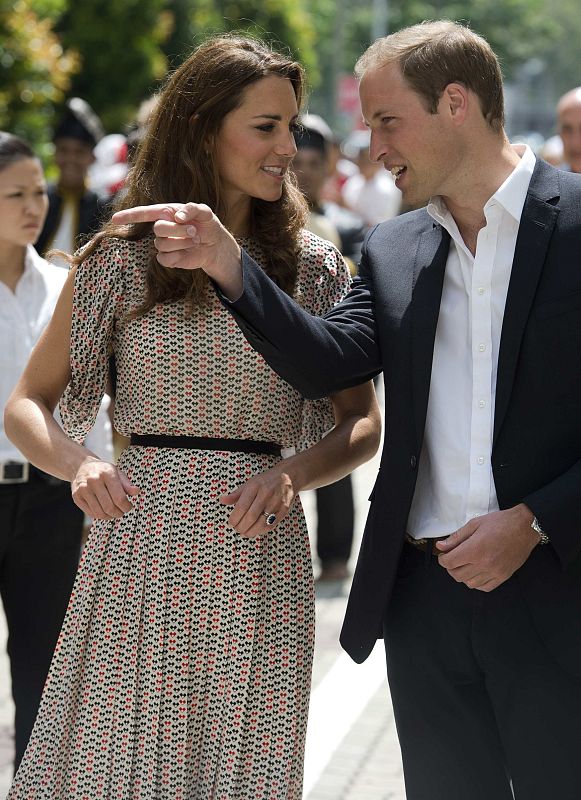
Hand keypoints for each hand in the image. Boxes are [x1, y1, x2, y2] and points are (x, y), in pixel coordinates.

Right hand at [71, 457, 139, 519]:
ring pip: (100, 513)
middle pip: (109, 507)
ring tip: (114, 513)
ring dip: (110, 517)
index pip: (119, 498)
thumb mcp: (117, 472)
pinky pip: (91, 514)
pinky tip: (104, 511)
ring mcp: (83, 489)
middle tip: (122, 512)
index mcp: (107, 473)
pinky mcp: (76, 497)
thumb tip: (137, 492)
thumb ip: (127, 484)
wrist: (81, 467)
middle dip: (119, 513)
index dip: (126, 507)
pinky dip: (100, 516)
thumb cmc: (103, 471)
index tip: (129, 506)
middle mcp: (94, 480)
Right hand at [111, 203, 242, 294]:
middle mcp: (162, 227)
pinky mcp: (169, 258)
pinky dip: (179, 255)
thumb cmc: (208, 225)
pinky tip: (189, 251)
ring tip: (195, 239)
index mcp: (166, 212)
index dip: (129, 216)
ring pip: (162, 244)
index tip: (115, 219)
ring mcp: (164, 244)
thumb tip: (177, 216)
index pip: (144, 213)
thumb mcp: (205, 212)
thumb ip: (193, 208)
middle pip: (158, 229)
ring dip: (182, 242)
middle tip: (194, 230)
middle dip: (177, 230)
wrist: (216, 245)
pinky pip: (164, 258)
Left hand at [220, 465, 295, 537]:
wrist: (289, 476)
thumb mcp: (250, 483)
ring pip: (261, 523)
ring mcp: (276, 502)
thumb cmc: (266, 481)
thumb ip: (236, 494)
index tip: (231, 523)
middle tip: (237, 529)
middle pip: (251, 516)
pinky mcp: (284, 510)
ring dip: (251, 531)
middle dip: (241, 527)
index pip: (242, 506)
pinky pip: (272, 524)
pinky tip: (256, 531)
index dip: (234, 518)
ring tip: (245, 533)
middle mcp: (266, 494)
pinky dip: (262, 530)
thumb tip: (222, 500)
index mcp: (255, 486)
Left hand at [435, 504, 539, 590]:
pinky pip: (484, 587)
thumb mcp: (475, 524)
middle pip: (457, 575)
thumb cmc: (500, 522)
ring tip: (465, 564)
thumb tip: (440, 546)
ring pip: (469, 583)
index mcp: (475, 549)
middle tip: (453, 558)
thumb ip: (456, 537)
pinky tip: (476, 572)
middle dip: (450, 567)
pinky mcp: (504, 576)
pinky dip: (476, 582)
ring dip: (463, 575)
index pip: (449, 563)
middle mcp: (484, 564)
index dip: (442, 559)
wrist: (525, 527)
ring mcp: (495, 572)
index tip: (444, 554)